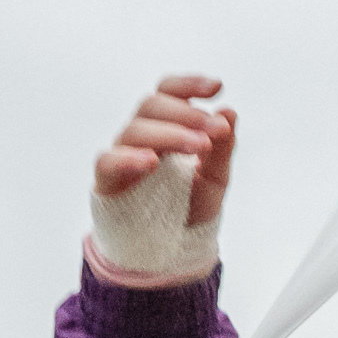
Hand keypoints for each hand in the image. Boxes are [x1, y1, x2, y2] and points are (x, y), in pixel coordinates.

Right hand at [86, 74, 235, 283]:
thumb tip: (229, 113)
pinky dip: (128, 159)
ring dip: (169, 134)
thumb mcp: (215, 179)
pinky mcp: (107, 181)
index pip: (169, 93)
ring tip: (198, 147)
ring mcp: (122, 156)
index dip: (189, 85)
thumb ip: (222, 149)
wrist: (171, 251)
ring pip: (134, 129)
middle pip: (152, 105)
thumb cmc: (188, 209)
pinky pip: (108, 161)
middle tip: (214, 131)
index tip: (217, 88)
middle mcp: (142, 136)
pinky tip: (151, 163)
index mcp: (166, 128)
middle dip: (186, 114)